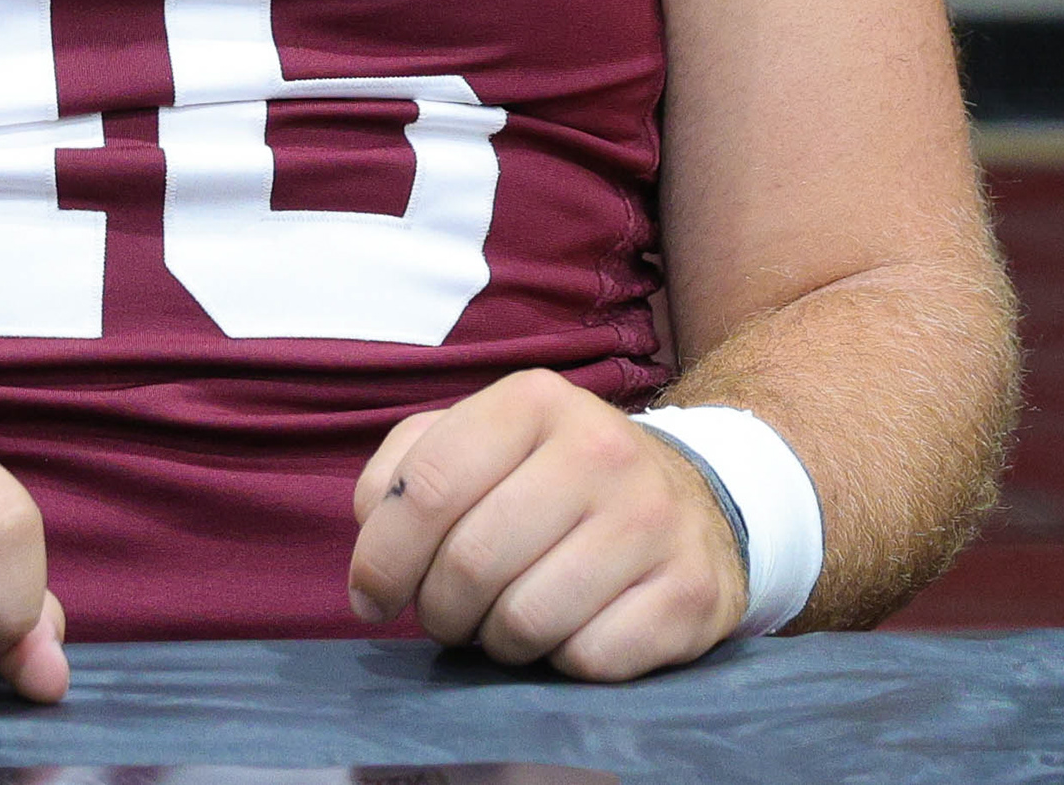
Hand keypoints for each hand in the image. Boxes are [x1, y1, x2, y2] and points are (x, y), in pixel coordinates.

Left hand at [347, 371, 748, 679]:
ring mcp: (653, 520)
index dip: (382, 557)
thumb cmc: (552, 480)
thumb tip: (374, 535)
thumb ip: (405, 471)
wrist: (691, 502)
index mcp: (533, 402)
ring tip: (505, 620)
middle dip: (438, 610)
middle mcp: (600, 450)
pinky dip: (560, 661)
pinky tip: (569, 631)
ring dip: (496, 641)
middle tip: (447, 614)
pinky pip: (588, 658)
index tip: (372, 595)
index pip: (427, 488)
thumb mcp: (478, 443)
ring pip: (526, 620)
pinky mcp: (690, 591)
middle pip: (470, 563)